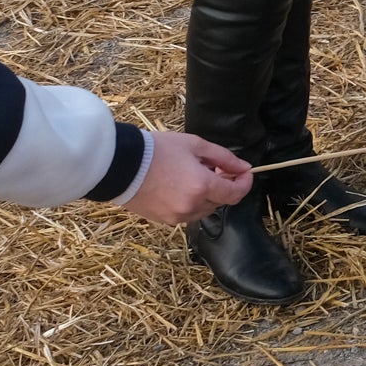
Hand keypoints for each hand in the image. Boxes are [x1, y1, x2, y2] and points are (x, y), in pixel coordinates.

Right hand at [121, 130, 251, 225]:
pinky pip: (187, 214)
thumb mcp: (194, 145)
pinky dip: (191, 203)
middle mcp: (191, 206)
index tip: (245, 173)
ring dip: (207, 196)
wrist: (120, 165)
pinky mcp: (164, 220)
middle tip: (216, 169)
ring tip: (195, 176)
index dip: (245, 184)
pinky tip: (180, 186)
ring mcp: (177, 216)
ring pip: (204, 210)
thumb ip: (223, 158)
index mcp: (202, 187)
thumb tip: (244, 168)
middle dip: (224, 186)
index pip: (235, 194)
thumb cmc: (157, 149)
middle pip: (220, 202)